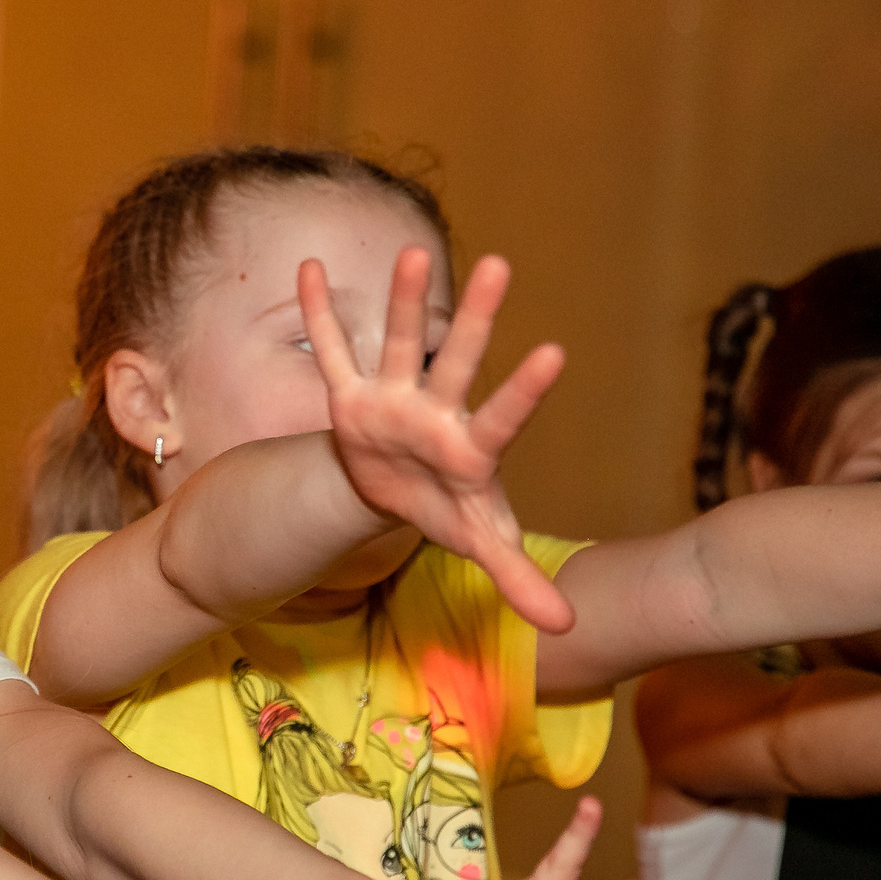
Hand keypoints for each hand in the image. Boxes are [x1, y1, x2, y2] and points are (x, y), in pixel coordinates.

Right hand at [303, 247, 573, 632]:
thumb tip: (570, 628)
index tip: (554, 353)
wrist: (399, 489)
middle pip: (456, 360)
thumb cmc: (448, 508)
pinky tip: (310, 267)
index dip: (524, 390)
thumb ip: (518, 578)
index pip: (503, 417)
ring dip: (401, 300)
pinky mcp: (349, 398)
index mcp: (471, 446)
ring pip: (396, 343)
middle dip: (474, 319)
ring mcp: (392, 398)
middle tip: (498, 264)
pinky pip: (332, 352)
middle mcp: (435, 410)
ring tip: (411, 251)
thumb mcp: (481, 542)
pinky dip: (319, 314)